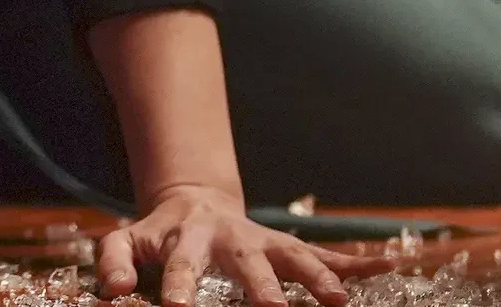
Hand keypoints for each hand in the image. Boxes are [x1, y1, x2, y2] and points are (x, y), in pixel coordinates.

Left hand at [96, 184, 377, 306]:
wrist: (192, 203)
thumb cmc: (155, 235)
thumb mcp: (123, 240)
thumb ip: (113, 261)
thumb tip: (115, 290)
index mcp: (187, 239)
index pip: (183, 267)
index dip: (182, 288)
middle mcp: (231, 238)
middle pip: (249, 263)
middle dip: (263, 288)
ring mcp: (263, 242)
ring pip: (296, 257)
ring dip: (319, 278)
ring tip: (340, 302)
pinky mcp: (286, 248)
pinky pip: (325, 255)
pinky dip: (357, 264)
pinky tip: (388, 269)